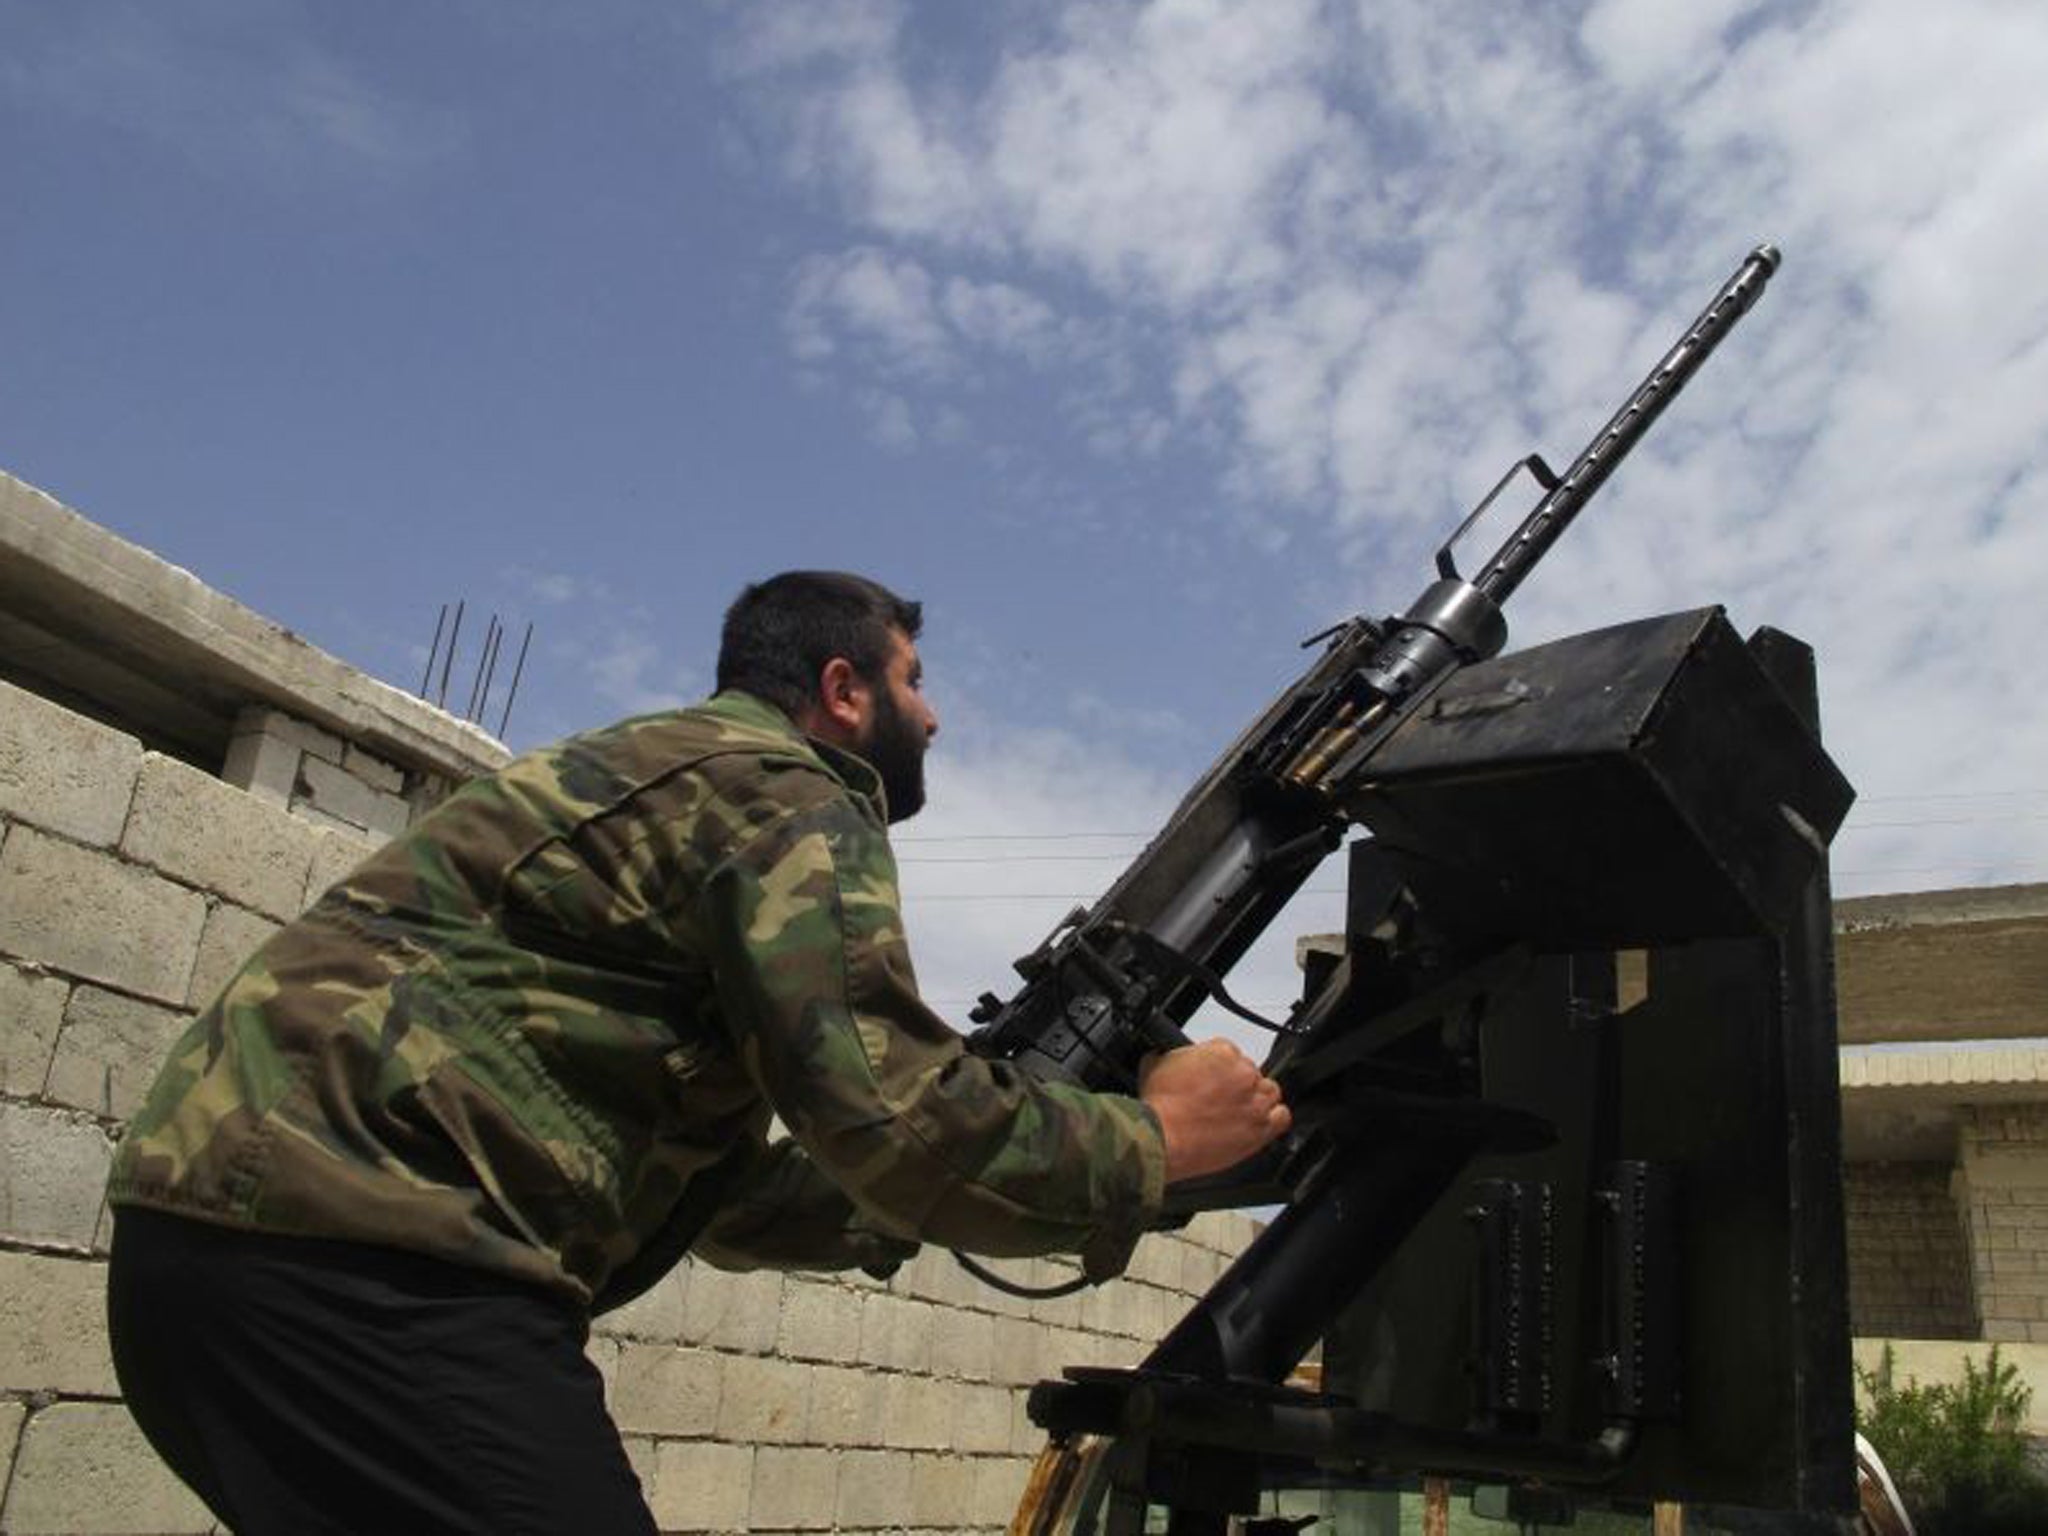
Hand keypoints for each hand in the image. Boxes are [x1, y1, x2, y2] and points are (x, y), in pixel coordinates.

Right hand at [1138, 1038, 1290, 1184]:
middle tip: (1217, 1098)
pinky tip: (1258, 1121)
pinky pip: (1282, 1117)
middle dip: (1235, 1084)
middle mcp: (1244, 1074)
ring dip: (1256, 1099)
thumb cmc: (1159, 1109)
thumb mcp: (1154, 1065)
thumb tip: (1166, 1055)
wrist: (1162, 1139)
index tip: (1210, 1077)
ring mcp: (1255, 1102)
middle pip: (1250, 1071)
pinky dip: (1273, 1118)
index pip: (1229, 1051)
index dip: (1216, 1066)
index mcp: (1222, 1052)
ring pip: (1270, 1091)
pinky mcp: (1261, 1129)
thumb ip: (1170, 1056)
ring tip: (1237, 1110)